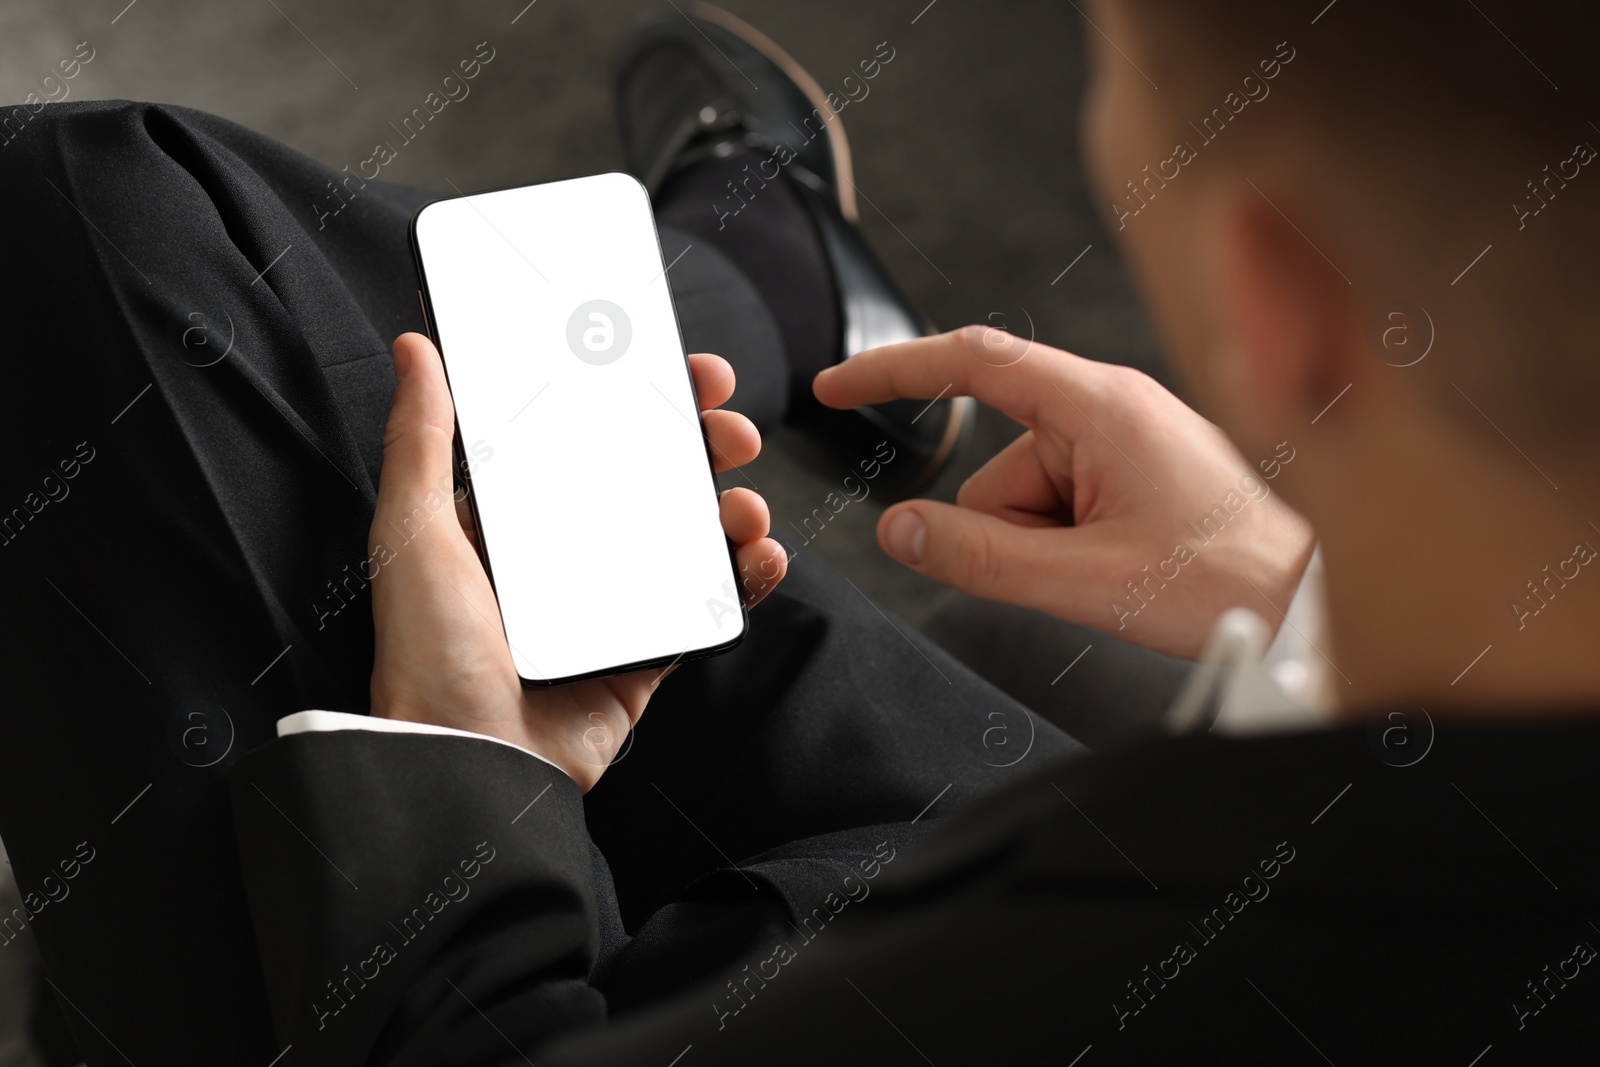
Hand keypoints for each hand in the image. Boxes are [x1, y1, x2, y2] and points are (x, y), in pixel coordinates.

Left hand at [367, 333, 786, 790]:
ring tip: (745, 503)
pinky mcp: (644, 656)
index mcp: (511, 519)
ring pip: (688, 537)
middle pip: (650, 480)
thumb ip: (421, 440)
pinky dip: (743, 578)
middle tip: (730, 429)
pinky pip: (705, 607)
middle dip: (700, 446)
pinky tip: (760, 555)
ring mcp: (609, 606)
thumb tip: (413, 349)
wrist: (467, 768)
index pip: (586, 438)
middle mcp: (564, 557)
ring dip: (730, 508)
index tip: (682, 370)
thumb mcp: (412, 531)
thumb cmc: (426, 655)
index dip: (639, 399)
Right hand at [813, 325, 1313, 659]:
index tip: (837, 386)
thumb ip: (981, 556)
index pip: (973, 363)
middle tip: (1083, 569)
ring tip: (1117, 570)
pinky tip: (1123, 565)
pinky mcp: (1128, 472)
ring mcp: (1120, 441)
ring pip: (1021, 498)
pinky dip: (1068, 546)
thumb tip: (900, 531)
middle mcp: (1108, 409)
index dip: (893, 370)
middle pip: (994, 467)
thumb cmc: (1228, 578)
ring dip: (1046, 545)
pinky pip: (1056, 508)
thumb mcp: (1087, 578)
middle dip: (1015, 530)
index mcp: (1101, 405)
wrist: (1308, 602)